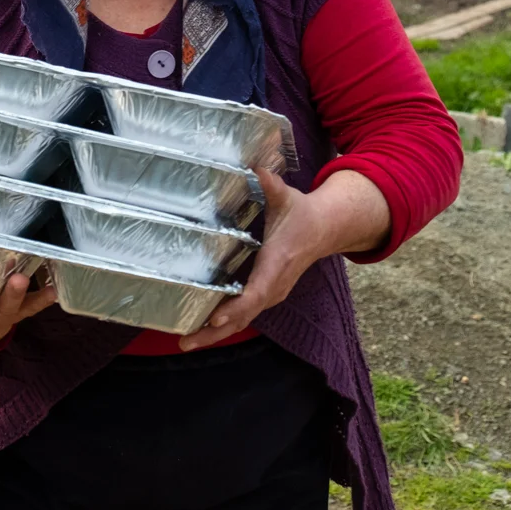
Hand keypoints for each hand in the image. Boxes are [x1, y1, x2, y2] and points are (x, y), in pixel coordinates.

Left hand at [179, 167, 389, 351]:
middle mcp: (274, 285)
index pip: (256, 293)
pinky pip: (244, 314)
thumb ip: (271, 185)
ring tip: (186, 341)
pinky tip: (201, 328)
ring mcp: (271, 293)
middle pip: (244, 316)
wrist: (325, 229)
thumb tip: (256, 168)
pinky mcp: (267, 295)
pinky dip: (223, 325)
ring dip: (215, 333)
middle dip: (214, 332)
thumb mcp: (287, 197)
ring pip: (243, 320)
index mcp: (276, 264)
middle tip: (185, 342)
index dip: (236, 307)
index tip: (215, 319)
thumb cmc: (302, 213)